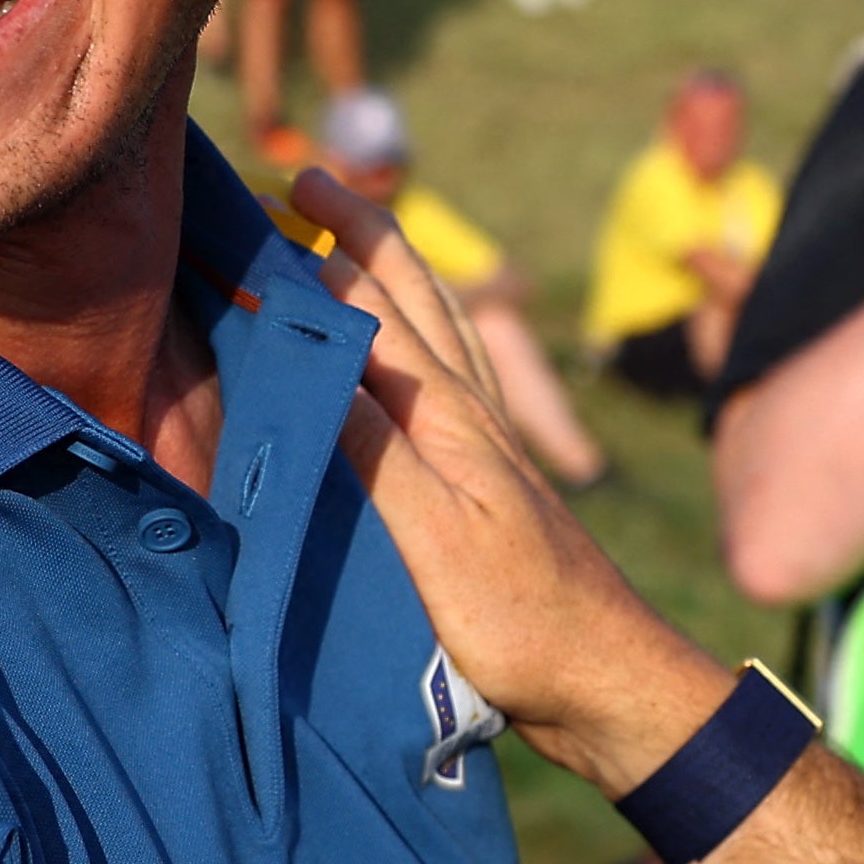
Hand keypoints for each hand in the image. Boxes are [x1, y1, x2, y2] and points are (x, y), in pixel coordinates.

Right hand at [291, 167, 715, 783]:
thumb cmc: (521, 620)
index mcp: (446, 412)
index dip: (315, 248)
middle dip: (358, 231)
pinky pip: (445, 374)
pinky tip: (408, 352)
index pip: (368, 305)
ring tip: (354, 238)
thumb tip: (312, 347)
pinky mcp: (491, 479)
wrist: (606, 682)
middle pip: (412, 293)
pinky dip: (417, 336)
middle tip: (304, 181)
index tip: (257, 198)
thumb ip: (372, 446)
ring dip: (393, 272)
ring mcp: (487, 441)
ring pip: (438, 325)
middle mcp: (469, 410)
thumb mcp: (433, 538)